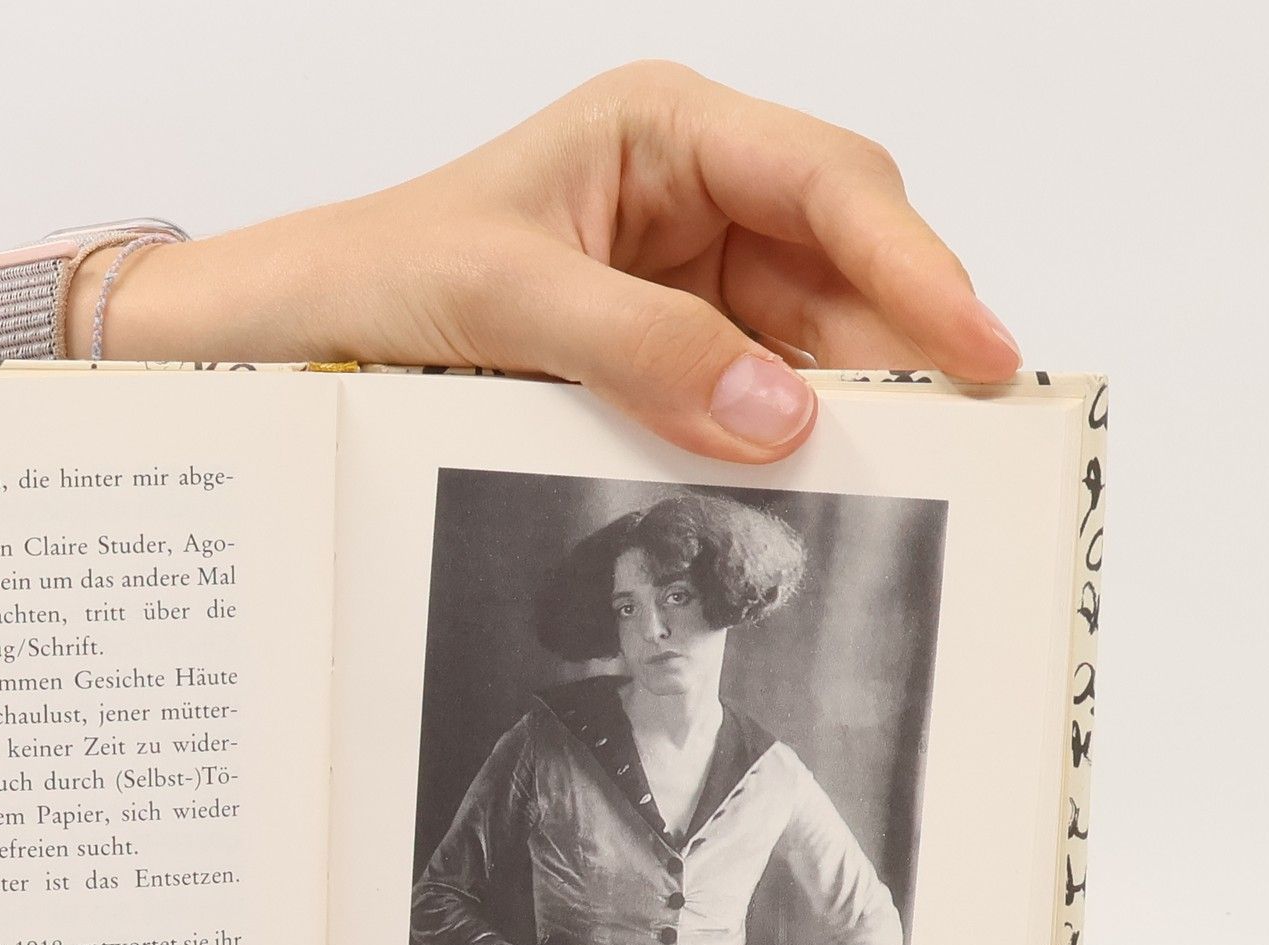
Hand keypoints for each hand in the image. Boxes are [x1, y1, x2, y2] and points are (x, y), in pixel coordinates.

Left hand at [104, 62, 1020, 461]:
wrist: (287, 336)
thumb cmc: (376, 277)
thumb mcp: (507, 304)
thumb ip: (647, 352)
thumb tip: (783, 419)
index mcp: (669, 131)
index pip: (832, 182)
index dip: (919, 266)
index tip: (981, 352)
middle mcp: (695, 195)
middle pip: (845, 263)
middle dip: (896, 348)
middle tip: (953, 446)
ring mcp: (686, 279)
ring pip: (810, 339)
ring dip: (843, 408)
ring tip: (888, 483)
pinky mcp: (663, 354)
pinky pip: (752, 393)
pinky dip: (777, 441)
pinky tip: (798, 490)